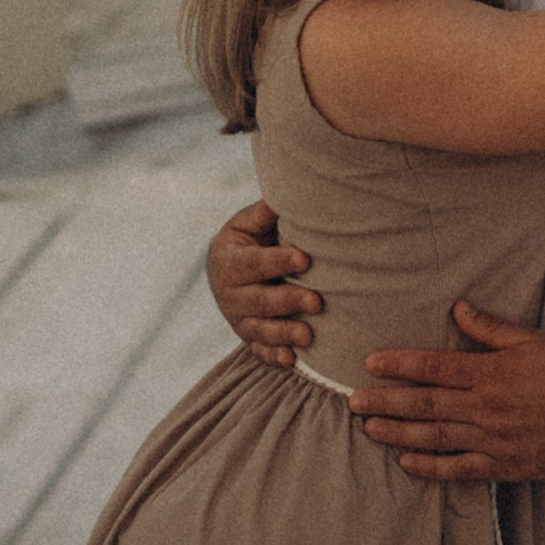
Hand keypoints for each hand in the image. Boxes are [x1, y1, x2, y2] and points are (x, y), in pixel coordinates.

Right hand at [206, 200, 323, 361]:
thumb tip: (291, 185)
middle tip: (317, 301)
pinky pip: (259, 351)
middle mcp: (230, 294)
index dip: (278, 261)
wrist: (227, 271)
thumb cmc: (248, 241)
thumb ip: (266, 212)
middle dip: (287, 301)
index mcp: (229, 261)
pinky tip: (291, 359)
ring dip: (283, 334)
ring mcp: (238, 319)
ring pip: (260, 329)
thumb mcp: (249, 223)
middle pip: (259, 300)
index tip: (305, 259)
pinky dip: (273, 356)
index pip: (254, 262)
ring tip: (308, 336)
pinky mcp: (248, 338)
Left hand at [349, 304, 544, 482]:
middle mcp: (487, 407)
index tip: (371, 363)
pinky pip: (460, 468)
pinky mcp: (504, 465)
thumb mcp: (532, 340)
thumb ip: (490, 327)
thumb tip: (457, 308)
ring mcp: (494, 439)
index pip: (435, 367)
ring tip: (369, 428)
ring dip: (399, 432)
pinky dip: (431, 466)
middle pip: (426, 404)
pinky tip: (407, 462)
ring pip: (436, 436)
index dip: (400, 365)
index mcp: (491, 373)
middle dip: (385, 402)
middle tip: (352, 401)